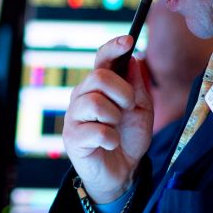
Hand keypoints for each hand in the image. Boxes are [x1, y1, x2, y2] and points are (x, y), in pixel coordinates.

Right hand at [63, 34, 154, 203]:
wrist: (121, 172)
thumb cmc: (128, 137)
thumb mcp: (141, 110)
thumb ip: (136, 86)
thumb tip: (133, 59)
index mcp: (98, 86)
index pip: (101, 59)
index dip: (113, 47)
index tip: (128, 40)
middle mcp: (82, 96)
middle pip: (99, 77)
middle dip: (122, 93)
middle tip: (127, 109)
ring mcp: (74, 116)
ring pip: (96, 103)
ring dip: (115, 118)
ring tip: (115, 129)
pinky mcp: (72, 137)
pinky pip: (98, 131)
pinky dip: (112, 140)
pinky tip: (110, 145)